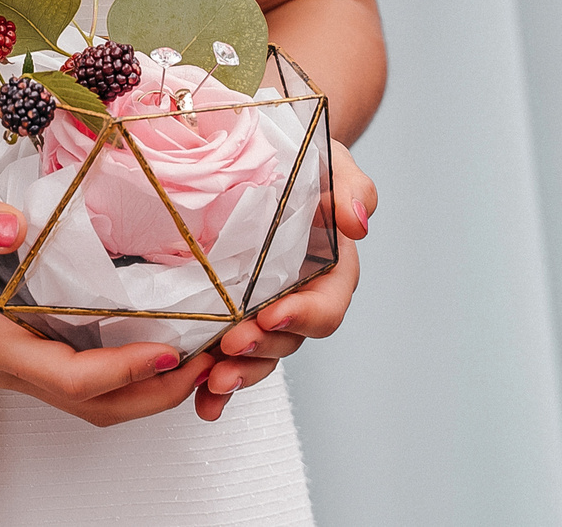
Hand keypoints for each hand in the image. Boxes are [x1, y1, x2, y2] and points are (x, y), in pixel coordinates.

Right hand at [0, 179, 213, 425]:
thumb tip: (13, 228)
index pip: (69, 377)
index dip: (124, 371)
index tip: (173, 350)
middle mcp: (9, 362)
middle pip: (93, 405)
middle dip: (155, 393)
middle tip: (212, 363)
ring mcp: (17, 357)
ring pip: (92, 399)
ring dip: (147, 388)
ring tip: (200, 358)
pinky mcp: (24, 343)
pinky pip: (83, 374)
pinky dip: (127, 370)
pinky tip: (156, 337)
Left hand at [191, 142, 376, 420]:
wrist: (267, 160)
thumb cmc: (306, 161)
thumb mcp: (331, 162)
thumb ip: (351, 187)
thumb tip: (357, 219)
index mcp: (332, 271)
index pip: (326, 306)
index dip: (303, 315)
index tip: (273, 314)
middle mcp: (302, 299)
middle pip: (290, 340)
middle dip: (262, 351)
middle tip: (232, 348)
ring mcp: (268, 313)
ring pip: (261, 357)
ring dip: (239, 375)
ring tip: (212, 380)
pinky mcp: (237, 318)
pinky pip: (232, 358)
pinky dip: (219, 385)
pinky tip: (203, 402)